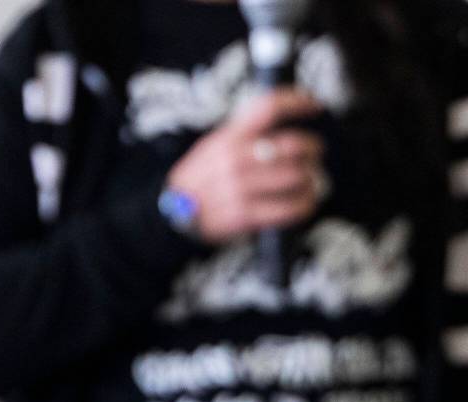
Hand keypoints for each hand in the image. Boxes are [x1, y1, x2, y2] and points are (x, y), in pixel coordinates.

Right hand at [166, 88, 324, 243]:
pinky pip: (289, 208)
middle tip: (315, 153)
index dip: (297, 102)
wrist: (171, 214)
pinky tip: (306, 202)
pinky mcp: (244, 215)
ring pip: (296, 176)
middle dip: (312, 148)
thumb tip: (282, 118)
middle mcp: (235, 160)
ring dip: (312, 178)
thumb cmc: (200, 178)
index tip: (314, 105)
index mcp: (228, 137)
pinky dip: (305, 204)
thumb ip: (243, 133)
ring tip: (311, 180)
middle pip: (292, 144)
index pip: (268, 108)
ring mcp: (239, 188)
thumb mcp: (213, 146)